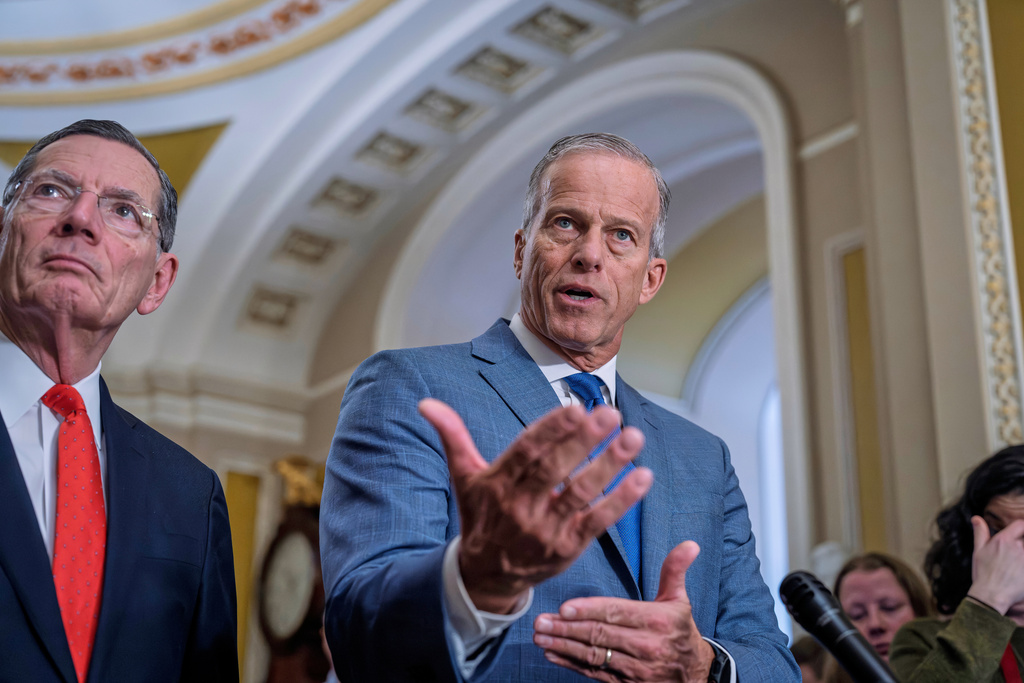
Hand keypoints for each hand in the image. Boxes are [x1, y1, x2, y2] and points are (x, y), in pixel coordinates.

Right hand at [419, 398, 652, 613]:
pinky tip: (642, 477)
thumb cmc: (480, 514)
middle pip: (555, 471)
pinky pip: (598, 522)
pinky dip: (621, 500)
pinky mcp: (568, 548)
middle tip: (610, 414)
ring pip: (581, 494)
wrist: (486, 575)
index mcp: (497, 485)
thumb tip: (426, 404)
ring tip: (633, 438)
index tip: (575, 408)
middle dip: (584, 442)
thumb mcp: (464, 476)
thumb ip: (452, 436)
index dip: (550, 430)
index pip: (526, 453)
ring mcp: (546, 530)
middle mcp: (521, 507)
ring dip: (609, 465)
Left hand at [532, 541, 713, 681]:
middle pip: (599, 634)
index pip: (616, 612)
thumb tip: (689, 544)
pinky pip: (595, 673)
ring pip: (594, 655)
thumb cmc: (680, 630)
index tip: (563, 608)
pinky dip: (572, 665)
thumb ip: (674, 571)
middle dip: (566, 628)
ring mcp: (636, 668)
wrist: (696, 674)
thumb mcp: (679, 600)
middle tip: (540, 622)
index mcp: (656, 620)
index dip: (588, 611)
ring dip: (564, 647)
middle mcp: (646, 645)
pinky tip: (553, 655)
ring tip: (540, 638)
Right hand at [967, 516, 1023, 614]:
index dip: (1022, 527)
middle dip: (1021, 545)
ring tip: (1017, 565)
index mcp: (1003, 540)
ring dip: (1022, 557)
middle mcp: (1017, 547)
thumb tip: (976, 518)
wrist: (991, 595)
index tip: (1021, 534)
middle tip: (1014, 557)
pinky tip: (1021, 573)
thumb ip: (980, 533)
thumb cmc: (983, 573)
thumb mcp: (978, 551)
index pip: (1020, 525)